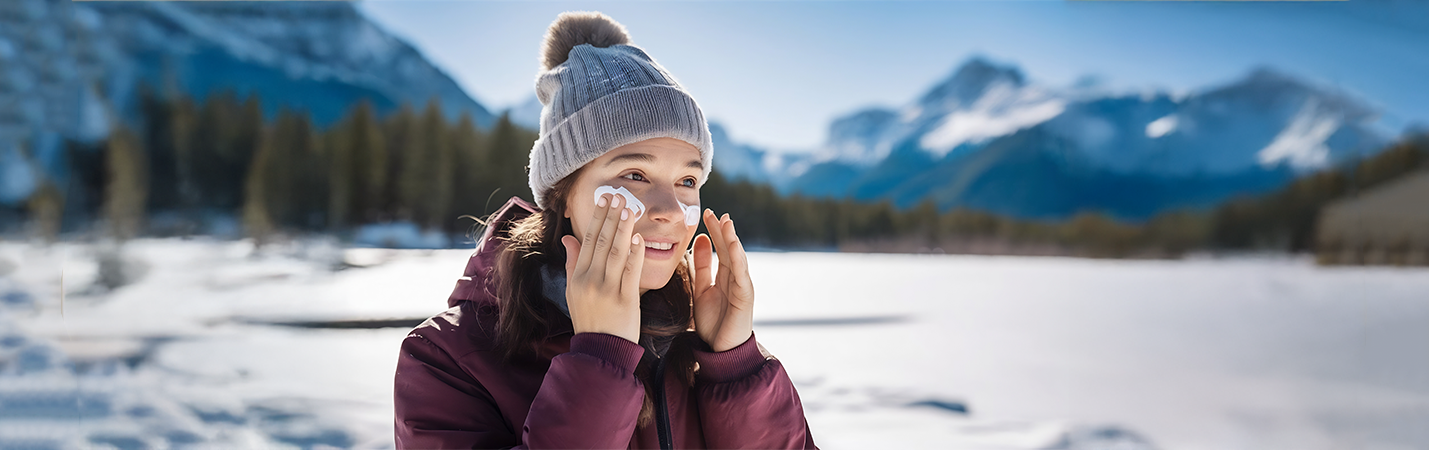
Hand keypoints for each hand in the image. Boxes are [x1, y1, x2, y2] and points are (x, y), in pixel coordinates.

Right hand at [559, 193, 644, 343]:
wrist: (601, 348)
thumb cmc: (589, 318)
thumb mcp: (573, 291)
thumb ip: (573, 262)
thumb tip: (568, 238)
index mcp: (578, 277)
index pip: (588, 241)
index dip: (597, 219)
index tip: (604, 201)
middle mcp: (591, 281)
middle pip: (601, 242)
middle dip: (610, 218)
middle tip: (619, 197)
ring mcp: (608, 290)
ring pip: (615, 253)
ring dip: (622, 230)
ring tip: (629, 210)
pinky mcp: (625, 300)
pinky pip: (630, 272)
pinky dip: (634, 255)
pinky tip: (638, 239)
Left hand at [691, 210, 754, 352]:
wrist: (721, 350)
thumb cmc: (714, 322)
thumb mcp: (702, 289)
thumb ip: (701, 266)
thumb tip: (701, 239)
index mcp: (725, 276)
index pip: (720, 248)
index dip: (714, 230)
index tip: (705, 213)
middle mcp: (736, 278)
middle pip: (729, 249)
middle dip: (722, 230)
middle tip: (715, 212)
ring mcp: (743, 286)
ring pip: (738, 258)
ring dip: (732, 239)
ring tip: (726, 222)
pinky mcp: (745, 297)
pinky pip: (742, 275)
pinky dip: (738, 259)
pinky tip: (733, 246)